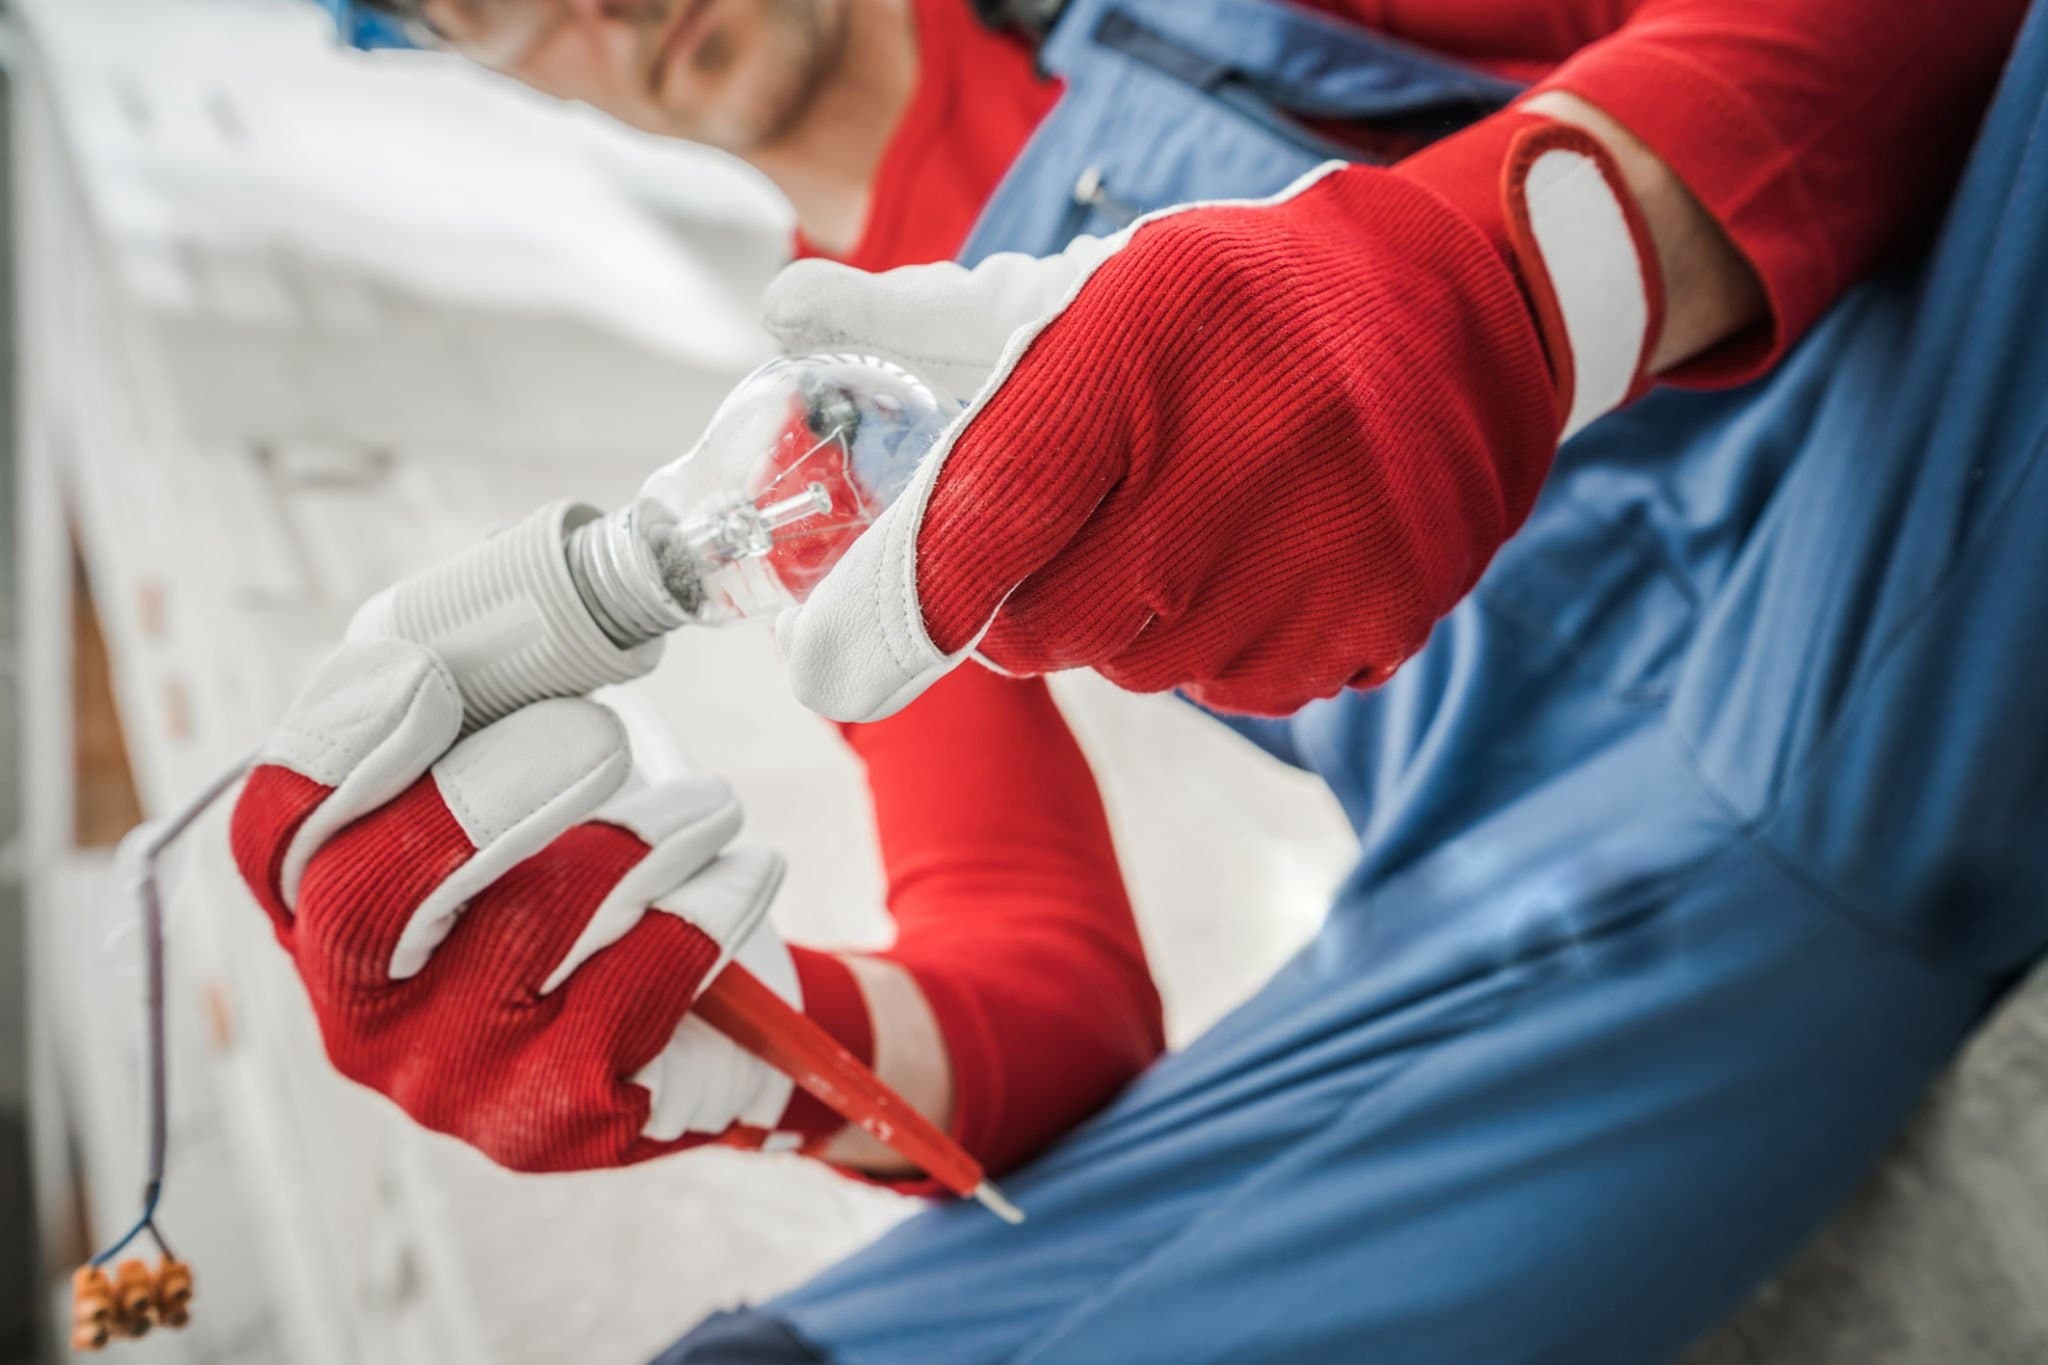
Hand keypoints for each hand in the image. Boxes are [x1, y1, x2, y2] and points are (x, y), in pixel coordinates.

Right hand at [229, 639, 800, 1170]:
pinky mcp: (558, 1116)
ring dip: (641, 839)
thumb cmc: (588, 874)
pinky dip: (707, 907)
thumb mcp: (522, 783)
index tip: (427, 670)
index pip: (273, 834)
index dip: (336, 744)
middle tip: (602, 734)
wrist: (707, 1017)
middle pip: (372, 893)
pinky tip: (745, 868)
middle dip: (490, 792)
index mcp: (322, 909)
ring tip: (710, 806)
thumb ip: (487, 699)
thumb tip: (511, 597)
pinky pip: (637, 990)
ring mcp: (452, 1078)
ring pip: (528, 932)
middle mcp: (360, 1009)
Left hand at [766, 112, 1659, 720]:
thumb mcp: (1093, 282)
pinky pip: (1237, 689)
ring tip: (1193, 523)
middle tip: (1078, 525)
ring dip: (1131, 621)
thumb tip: (787, 306)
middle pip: (1043, 627)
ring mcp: (1312, 553)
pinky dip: (1223, 647)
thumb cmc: (1239, 305)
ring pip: (1138, 667)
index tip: (826, 669)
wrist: (1459, 316)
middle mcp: (1226, 460)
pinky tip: (1261, 560)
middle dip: (1023, 602)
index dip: (892, 608)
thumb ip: (931, 321)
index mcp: (1133, 353)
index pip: (980, 520)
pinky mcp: (1376, 618)